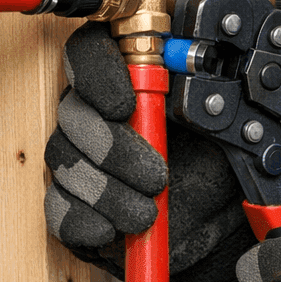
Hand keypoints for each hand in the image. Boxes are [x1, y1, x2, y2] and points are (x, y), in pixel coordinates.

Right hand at [44, 22, 254, 281]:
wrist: (218, 215)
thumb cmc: (216, 160)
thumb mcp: (222, 120)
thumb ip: (202, 87)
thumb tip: (190, 65)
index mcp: (126, 79)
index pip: (88, 52)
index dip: (97, 74)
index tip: (125, 105)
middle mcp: (94, 113)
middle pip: (74, 113)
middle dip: (112, 148)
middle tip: (155, 176)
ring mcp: (78, 158)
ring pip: (65, 163)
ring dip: (108, 191)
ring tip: (147, 212)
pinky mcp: (74, 204)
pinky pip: (59, 210)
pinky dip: (83, 221)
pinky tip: (111, 229)